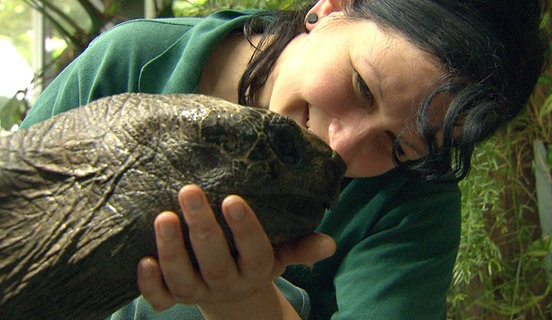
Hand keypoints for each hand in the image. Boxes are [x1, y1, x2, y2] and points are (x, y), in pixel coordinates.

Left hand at [137, 184, 335, 313]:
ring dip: (172, 250)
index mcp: (256, 268)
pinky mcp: (174, 298)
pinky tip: (142, 261)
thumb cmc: (252, 257)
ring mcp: (198, 292)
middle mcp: (227, 282)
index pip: (255, 251)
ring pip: (183, 279)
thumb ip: (300, 246)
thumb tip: (330, 244)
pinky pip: (161, 300)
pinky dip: (150, 285)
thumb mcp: (280, 252)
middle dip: (202, 228)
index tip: (232, 199)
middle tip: (189, 190)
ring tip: (163, 217)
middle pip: (215, 261)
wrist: (229, 291)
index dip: (244, 228)